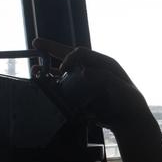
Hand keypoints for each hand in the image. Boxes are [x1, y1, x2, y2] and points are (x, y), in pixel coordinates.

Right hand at [32, 37, 148, 131]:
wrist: (127, 119)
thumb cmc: (128, 101)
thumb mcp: (120, 88)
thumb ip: (104, 78)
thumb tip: (84, 72)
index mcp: (102, 63)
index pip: (81, 54)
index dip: (69, 58)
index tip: (63, 69)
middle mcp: (91, 69)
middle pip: (69, 56)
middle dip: (52, 49)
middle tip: (36, 42)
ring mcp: (85, 82)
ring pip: (64, 72)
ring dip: (49, 69)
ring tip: (34, 69)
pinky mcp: (81, 95)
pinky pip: (64, 87)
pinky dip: (53, 85)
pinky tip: (43, 85)